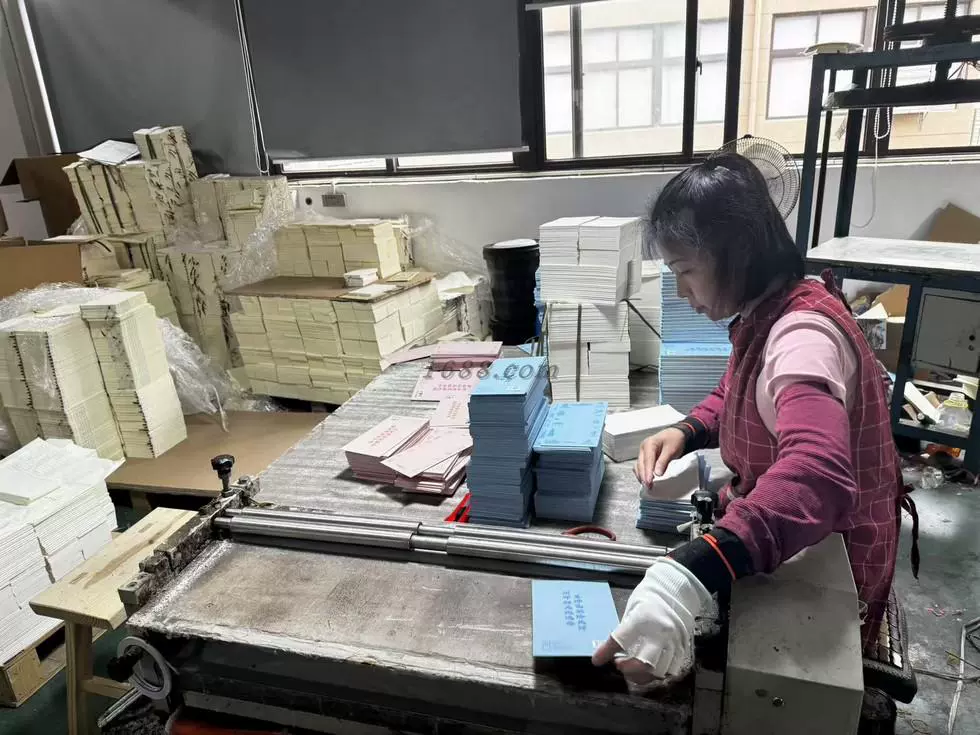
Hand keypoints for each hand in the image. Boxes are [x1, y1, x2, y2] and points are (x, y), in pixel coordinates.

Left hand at [592, 558, 710, 689]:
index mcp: (643, 619)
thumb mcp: (632, 608)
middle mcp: (660, 633)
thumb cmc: (650, 597)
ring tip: (633, 668)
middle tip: (619, 664)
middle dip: (629, 669)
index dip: (606, 652)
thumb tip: (611, 648)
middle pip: (644, 663)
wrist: (677, 590)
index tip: (597, 660)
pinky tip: (649, 669)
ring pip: (658, 671)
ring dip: (642, 674)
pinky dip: (658, 673)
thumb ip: (624, 630)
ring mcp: (674, 642)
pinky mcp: (683, 648)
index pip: (621, 639)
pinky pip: (671, 670)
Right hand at [634, 428, 685, 487]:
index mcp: (649, 444)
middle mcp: (643, 448)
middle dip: (643, 476)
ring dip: (642, 476)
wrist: (675, 434)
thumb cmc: (674, 440)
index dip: (647, 472)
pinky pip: (640, 467)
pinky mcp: (644, 457)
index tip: (649, 481)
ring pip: (638, 466)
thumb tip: (657, 473)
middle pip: (640, 464)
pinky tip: (646, 480)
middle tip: (649, 486)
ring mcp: (643, 453)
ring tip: (647, 486)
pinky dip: (642, 474)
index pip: (647, 460)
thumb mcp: (671, 450)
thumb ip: (663, 461)